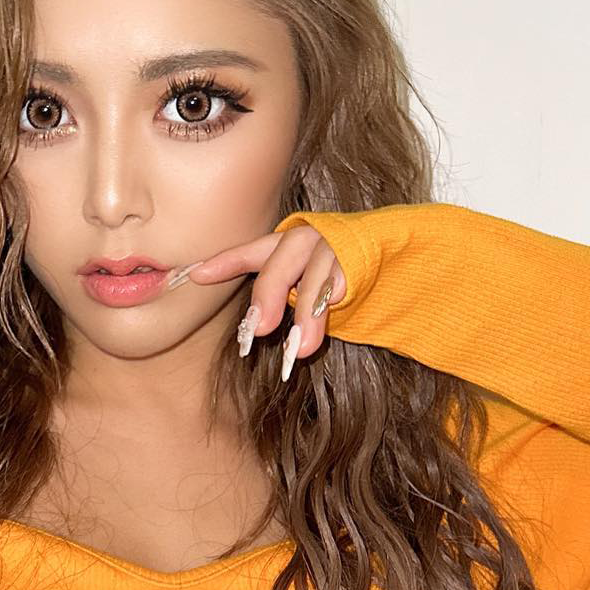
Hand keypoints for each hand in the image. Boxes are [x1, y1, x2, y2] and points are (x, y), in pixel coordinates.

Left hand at [169, 224, 347, 375]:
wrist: (392, 259)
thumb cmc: (340, 276)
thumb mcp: (305, 284)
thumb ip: (281, 298)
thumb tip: (253, 328)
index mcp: (289, 246)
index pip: (252, 252)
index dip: (226, 262)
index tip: (196, 275)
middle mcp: (308, 242)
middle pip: (280, 261)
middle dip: (268, 294)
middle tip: (258, 330)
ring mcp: (335, 249)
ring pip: (313, 277)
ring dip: (306, 312)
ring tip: (302, 347)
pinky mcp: (361, 259)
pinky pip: (346, 276)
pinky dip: (337, 292)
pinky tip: (336, 303)